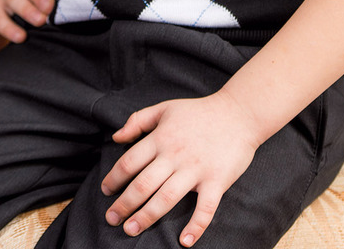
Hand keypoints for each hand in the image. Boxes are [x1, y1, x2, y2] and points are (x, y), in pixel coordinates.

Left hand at [101, 88, 260, 245]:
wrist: (238, 113)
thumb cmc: (199, 112)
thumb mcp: (165, 108)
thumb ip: (138, 120)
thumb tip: (116, 137)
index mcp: (161, 138)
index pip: (130, 162)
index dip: (114, 178)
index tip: (105, 191)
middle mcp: (175, 155)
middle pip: (143, 184)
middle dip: (124, 204)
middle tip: (111, 218)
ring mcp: (196, 169)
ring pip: (166, 198)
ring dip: (146, 216)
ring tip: (130, 230)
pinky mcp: (217, 181)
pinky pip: (205, 209)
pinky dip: (196, 226)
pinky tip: (184, 242)